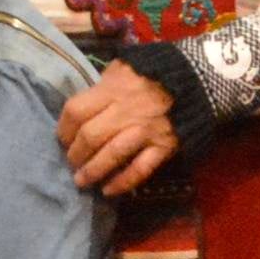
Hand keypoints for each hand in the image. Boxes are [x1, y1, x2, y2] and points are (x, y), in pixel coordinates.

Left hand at [58, 66, 177, 197]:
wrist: (197, 79)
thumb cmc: (152, 73)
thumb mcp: (122, 67)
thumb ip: (102, 84)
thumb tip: (80, 105)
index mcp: (113, 89)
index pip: (76, 111)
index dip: (64, 129)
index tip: (62, 139)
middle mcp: (126, 111)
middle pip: (90, 136)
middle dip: (75, 154)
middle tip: (71, 162)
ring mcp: (146, 130)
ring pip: (112, 155)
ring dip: (93, 171)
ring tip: (81, 181)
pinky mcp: (164, 146)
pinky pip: (140, 169)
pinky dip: (123, 182)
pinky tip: (109, 190)